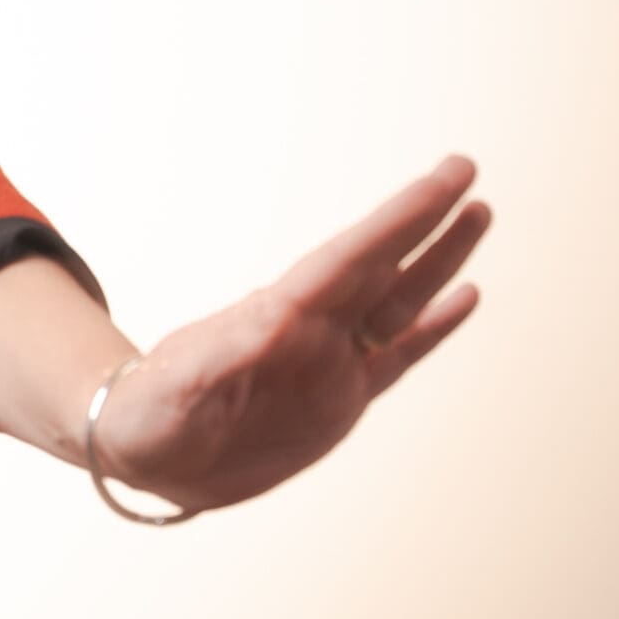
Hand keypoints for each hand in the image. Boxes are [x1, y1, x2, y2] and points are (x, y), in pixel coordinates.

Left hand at [90, 154, 490, 512]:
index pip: (348, 259)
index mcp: (274, 320)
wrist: (141, 450)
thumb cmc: (144, 416)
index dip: (397, 220)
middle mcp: (309, 331)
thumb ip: (218, 362)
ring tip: (477, 215)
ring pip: (399, 301)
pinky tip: (465, 298)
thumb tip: (268, 327)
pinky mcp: (339, 401)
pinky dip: (434, 328)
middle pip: (380, 265)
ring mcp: (328, 361)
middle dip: (423, 222)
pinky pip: (399, 356)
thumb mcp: (172, 391)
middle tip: (465, 169)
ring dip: (438, 262)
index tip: (442, 179)